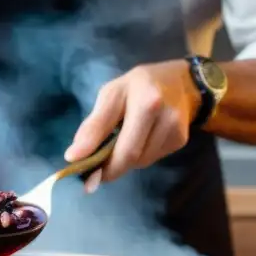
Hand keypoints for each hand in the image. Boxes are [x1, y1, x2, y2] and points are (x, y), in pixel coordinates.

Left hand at [64, 61, 200, 187]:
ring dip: (124, 161)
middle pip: (131, 158)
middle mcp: (165, 118)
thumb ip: (93, 126)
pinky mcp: (180, 141)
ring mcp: (175, 131)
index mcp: (146, 102)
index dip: (100, 164)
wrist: (182, 82)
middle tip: (95, 169)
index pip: (121, 146)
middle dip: (109, 168)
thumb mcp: (111, 94)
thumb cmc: (138, 86)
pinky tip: (139, 139)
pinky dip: (139, 156)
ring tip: (120, 142)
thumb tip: (73, 156)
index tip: (83, 173)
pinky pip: (152, 159)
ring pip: (140, 162)